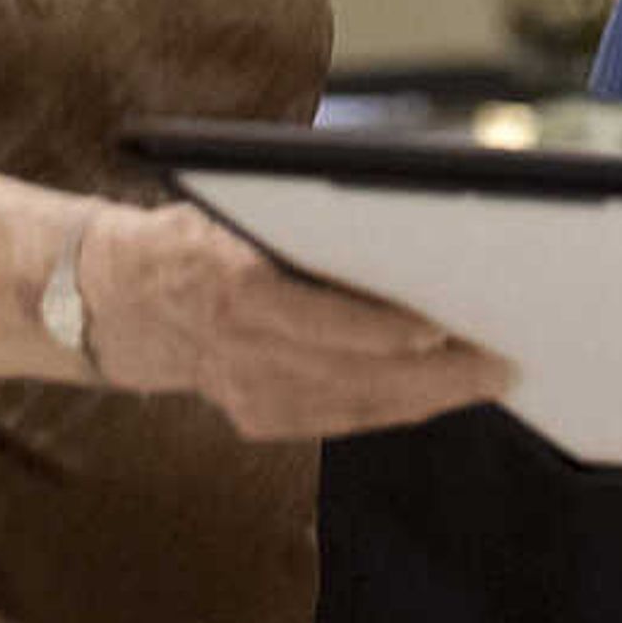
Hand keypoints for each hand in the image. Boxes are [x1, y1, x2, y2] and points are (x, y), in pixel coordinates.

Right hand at [85, 203, 513, 436]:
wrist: (120, 300)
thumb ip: (296, 215)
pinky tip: (436, 396)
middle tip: (501, 363)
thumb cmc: (197, 234)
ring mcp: (247, 393)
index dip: (383, 330)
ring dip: (427, 397)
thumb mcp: (233, 205)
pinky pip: (340, 417)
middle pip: (353, 371)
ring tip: (488, 380)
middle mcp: (241, 348)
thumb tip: (396, 207)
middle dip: (434, 374)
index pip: (320, 317)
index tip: (443, 328)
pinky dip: (393, 407)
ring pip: (355, 404)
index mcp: (232, 284)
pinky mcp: (257, 418)